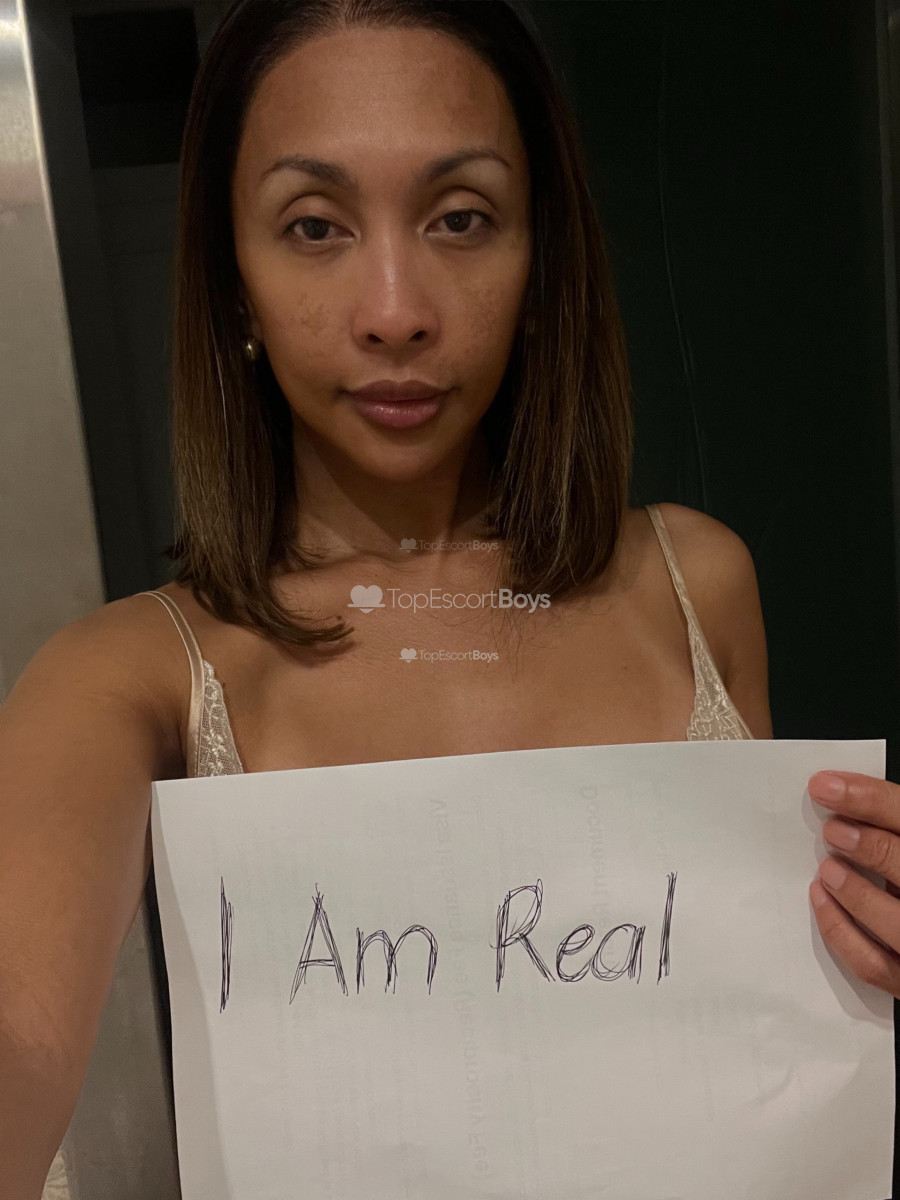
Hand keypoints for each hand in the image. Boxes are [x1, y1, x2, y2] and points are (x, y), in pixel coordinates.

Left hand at [808, 770, 899, 996]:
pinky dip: (839, 932)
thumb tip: (847, 798)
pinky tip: (821, 899)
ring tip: (828, 869)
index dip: (870, 799)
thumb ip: (890, 821)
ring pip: (894, 923)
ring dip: (855, 893)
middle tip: (833, 831)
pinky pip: (872, 964)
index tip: (826, 786)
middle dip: (869, 847)